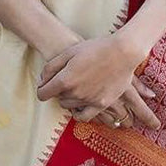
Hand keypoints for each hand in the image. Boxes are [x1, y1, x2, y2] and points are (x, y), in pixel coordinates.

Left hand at [36, 34, 160, 129]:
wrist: (123, 52)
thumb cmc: (96, 48)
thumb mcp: (69, 52)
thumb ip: (51, 67)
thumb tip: (42, 81)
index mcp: (65, 80)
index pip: (42, 94)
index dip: (42, 89)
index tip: (45, 85)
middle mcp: (75, 93)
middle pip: (58, 99)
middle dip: (59, 91)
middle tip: (67, 80)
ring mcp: (89, 100)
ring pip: (70, 106)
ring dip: (70, 98)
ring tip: (78, 87)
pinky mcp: (102, 104)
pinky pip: (84, 116)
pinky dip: (79, 114)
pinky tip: (80, 105)